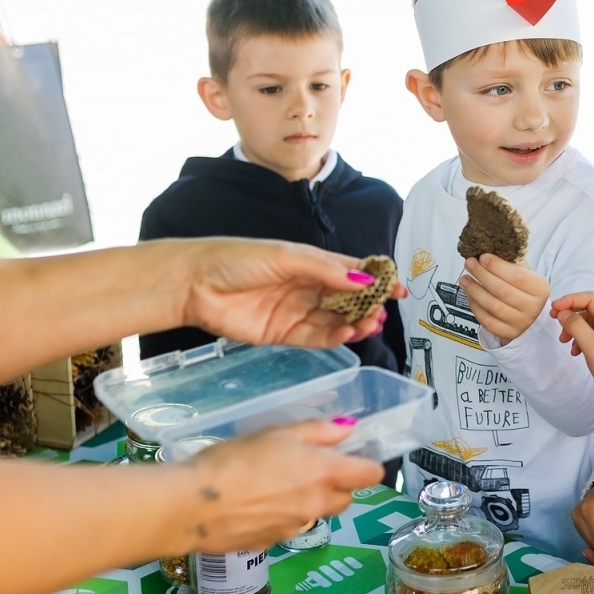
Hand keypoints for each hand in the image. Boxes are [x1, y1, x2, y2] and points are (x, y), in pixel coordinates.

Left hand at [177, 238, 403, 348]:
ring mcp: (296, 311)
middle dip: (369, 306)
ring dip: (355, 323)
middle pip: (348, 299)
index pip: (352, 271)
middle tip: (382, 312)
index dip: (376, 279)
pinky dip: (335, 337)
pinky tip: (347, 334)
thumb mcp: (286, 256)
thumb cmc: (236, 258)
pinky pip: (317, 337)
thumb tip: (364, 279)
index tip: (398, 288)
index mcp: (310, 262)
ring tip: (369, 324)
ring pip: (336, 320)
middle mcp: (307, 287)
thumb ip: (326, 270)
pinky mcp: (284, 334)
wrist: (195, 284)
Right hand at [181, 418, 384, 553]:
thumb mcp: (278, 434)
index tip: (351, 457)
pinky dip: (283, 516)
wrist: (193, 505)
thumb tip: (347, 430)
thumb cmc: (236, 459)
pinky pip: (290, 527)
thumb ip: (318, 432)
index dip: (366, 465)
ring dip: (310, 502)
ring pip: (318, 514)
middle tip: (309, 468)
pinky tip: (256, 505)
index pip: (371, 475)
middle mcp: (318, 505)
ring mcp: (297, 528)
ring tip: (276, 486)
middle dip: (337, 485)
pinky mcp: (274, 544)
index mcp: (326, 474)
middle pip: (346, 498)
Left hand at [460, 254, 548, 342]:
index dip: (497, 266)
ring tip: (465, 279)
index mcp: (540, 288)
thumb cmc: (523, 288)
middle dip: (482, 275)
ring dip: (475, 290)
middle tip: (469, 264)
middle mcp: (533, 307)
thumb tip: (488, 248)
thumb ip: (511, 261)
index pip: (517, 276)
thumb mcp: (525, 271)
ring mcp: (520, 322)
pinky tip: (470, 295)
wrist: (528, 313)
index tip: (483, 257)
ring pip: (493, 306)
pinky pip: (487, 320)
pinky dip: (475, 306)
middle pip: (502, 290)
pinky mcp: (507, 333)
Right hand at [551, 292, 593, 435]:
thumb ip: (577, 326)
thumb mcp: (593, 346)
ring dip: (572, 328)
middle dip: (569, 314)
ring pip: (586, 324)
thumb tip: (562, 313)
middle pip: (587, 309)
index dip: (570, 300)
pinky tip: (574, 353)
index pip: (589, 299)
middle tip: (554, 322)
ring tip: (563, 341)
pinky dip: (578, 341)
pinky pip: (588, 338)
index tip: (553, 310)